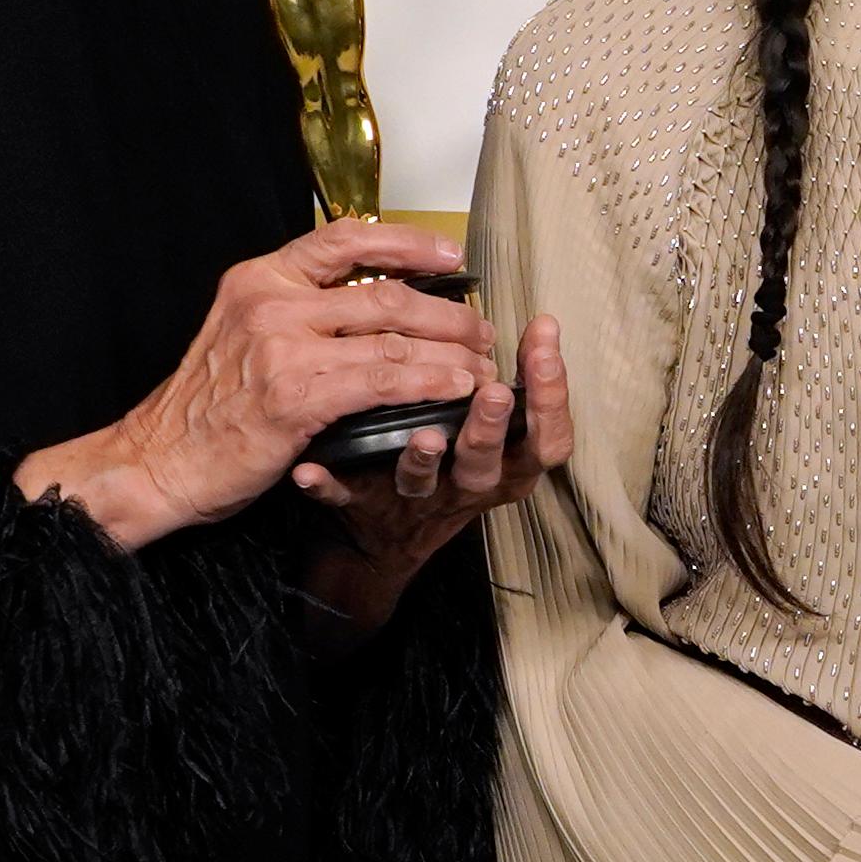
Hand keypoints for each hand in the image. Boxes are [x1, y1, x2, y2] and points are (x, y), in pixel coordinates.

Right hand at [28, 219, 488, 547]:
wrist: (158, 460)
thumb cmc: (206, 409)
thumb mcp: (242, 335)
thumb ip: (297, 312)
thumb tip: (373, 306)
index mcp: (259, 278)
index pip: (346, 238)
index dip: (407, 242)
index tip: (450, 253)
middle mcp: (271, 301)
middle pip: (385, 294)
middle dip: (446, 313)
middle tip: (478, 331)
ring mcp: (283, 347)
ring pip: (393, 339)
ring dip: (450, 354)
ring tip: (481, 366)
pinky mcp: (296, 395)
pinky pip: (383, 382)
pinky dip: (429, 385)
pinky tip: (454, 391)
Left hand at [300, 311, 568, 599]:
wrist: (390, 537)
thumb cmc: (453, 462)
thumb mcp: (493, 428)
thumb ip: (515, 382)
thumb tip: (542, 324)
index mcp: (505, 465)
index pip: (546, 440)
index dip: (551, 399)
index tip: (545, 349)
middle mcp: (465, 486)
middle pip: (488, 465)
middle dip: (491, 428)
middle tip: (492, 392)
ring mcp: (413, 499)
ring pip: (422, 484)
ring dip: (424, 460)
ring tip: (424, 436)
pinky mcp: (363, 507)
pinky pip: (345, 499)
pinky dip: (329, 487)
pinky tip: (309, 471)